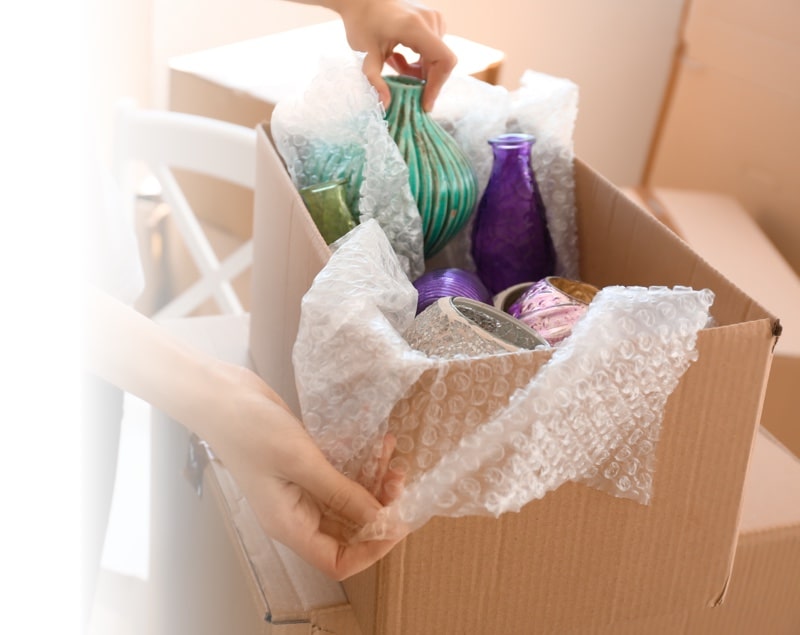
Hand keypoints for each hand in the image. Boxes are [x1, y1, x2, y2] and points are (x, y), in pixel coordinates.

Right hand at [84, 287, 404, 579]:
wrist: (221, 394)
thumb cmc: (250, 429)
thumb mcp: (302, 461)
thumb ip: (342, 492)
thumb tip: (381, 520)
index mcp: (289, 524)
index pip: (338, 561)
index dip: (372, 550)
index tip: (399, 522)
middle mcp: (296, 513)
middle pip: (349, 530)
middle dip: (378, 510)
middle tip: (399, 481)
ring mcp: (299, 488)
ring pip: (347, 500)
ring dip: (373, 483)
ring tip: (391, 457)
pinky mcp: (303, 465)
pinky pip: (340, 474)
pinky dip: (360, 463)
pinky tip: (376, 442)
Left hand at [334, 0, 456, 110]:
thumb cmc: (361, 23)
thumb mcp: (366, 56)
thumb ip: (376, 81)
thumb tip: (386, 105)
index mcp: (416, 28)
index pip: (444, 60)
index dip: (438, 85)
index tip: (424, 103)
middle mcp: (430, 20)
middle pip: (441, 62)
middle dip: (425, 81)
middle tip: (404, 89)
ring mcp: (432, 18)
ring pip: (437, 57)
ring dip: (418, 70)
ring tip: (395, 67)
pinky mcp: (431, 20)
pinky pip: (433, 49)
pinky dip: (418, 60)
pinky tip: (398, 58)